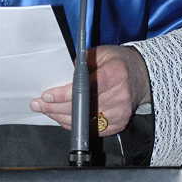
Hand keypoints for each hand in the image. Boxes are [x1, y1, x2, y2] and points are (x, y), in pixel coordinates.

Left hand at [30, 45, 150, 136]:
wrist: (142, 77)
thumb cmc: (119, 63)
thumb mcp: (103, 52)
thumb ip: (83, 61)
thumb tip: (62, 75)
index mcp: (116, 73)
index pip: (86, 87)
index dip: (64, 94)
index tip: (47, 95)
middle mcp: (120, 95)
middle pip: (82, 107)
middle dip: (55, 107)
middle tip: (38, 104)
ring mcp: (120, 113)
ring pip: (84, 121)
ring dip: (61, 117)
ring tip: (47, 110)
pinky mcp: (119, 124)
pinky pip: (91, 129)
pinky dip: (74, 124)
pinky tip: (62, 117)